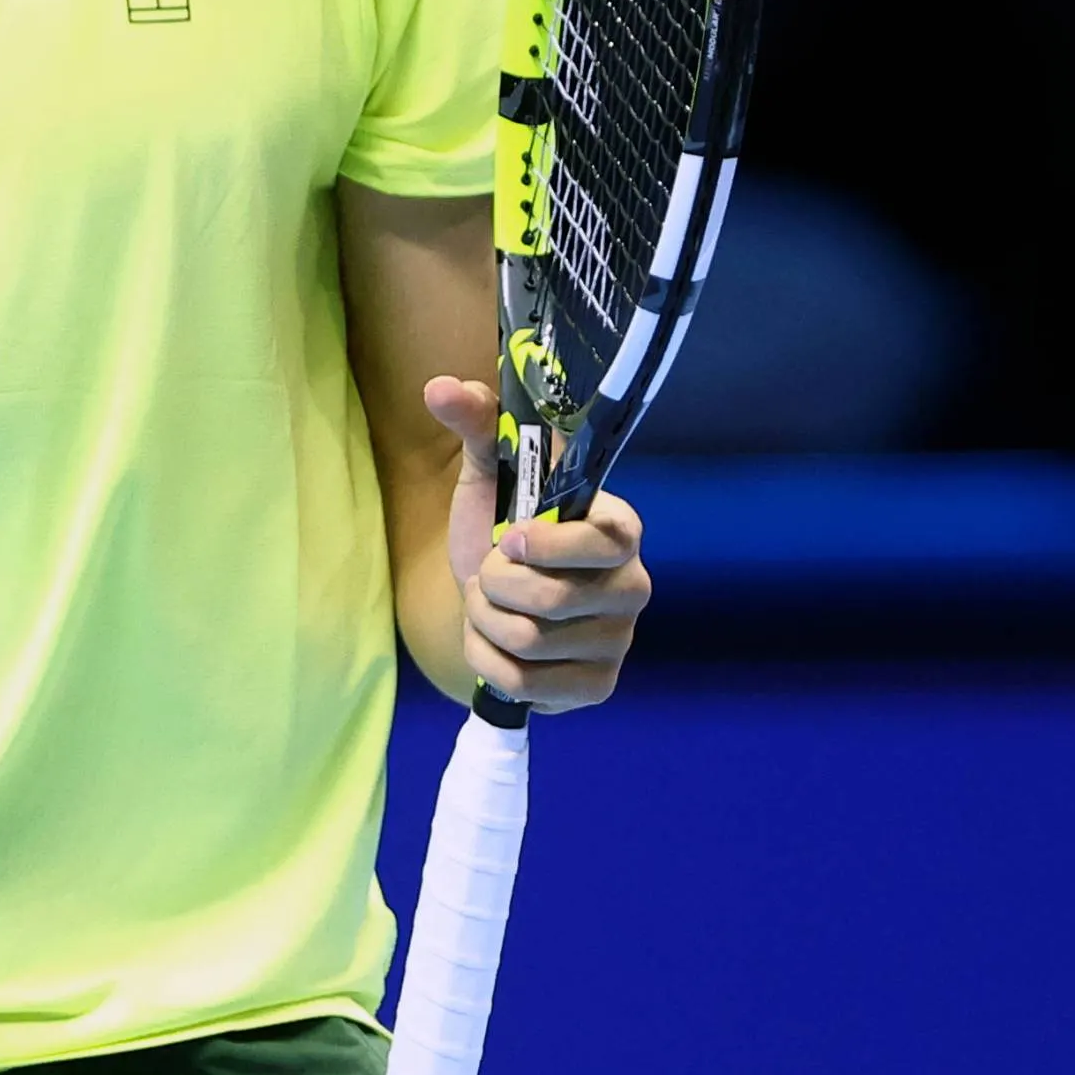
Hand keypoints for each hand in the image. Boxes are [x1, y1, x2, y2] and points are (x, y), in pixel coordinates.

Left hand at [419, 375, 649, 712]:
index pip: (601, 542)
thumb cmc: (498, 529)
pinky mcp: (597, 687)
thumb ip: (475, 425)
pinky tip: (494, 644)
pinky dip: (487, 663)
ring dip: (484, 623)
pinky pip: (524, 685)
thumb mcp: (484, 475)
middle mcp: (634, 585)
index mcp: (619, 527)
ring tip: (489, 605)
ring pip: (527, 644)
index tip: (509, 537)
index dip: (544, 545)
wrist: (485, 601)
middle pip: (549, 601)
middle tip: (489, 574)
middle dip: (492, 587)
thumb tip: (440, 387)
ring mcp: (620, 641)